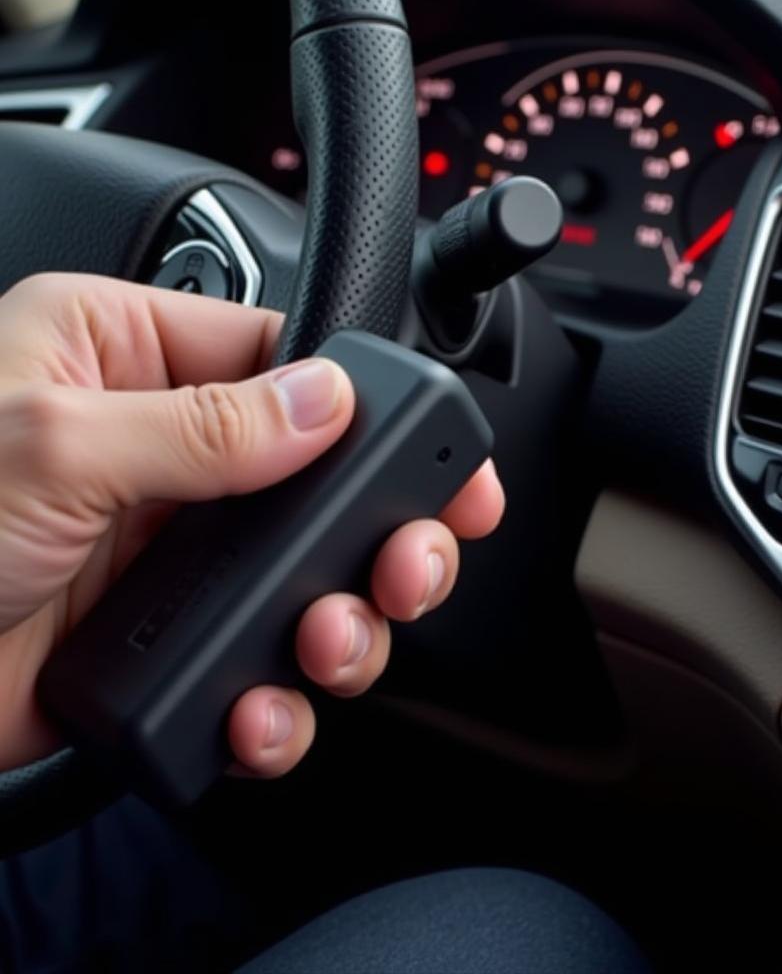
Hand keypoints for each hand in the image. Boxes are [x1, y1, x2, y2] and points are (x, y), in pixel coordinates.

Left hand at [0, 274, 503, 777]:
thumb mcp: (50, 445)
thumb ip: (203, 424)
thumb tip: (326, 402)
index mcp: (129, 361)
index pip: (287, 362)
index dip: (372, 410)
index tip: (439, 458)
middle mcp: (167, 452)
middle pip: (326, 481)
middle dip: (381, 534)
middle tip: (409, 567)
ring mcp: (175, 552)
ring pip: (311, 579)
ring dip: (343, 624)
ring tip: (328, 645)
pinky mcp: (173, 639)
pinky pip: (263, 663)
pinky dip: (278, 702)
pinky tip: (260, 710)